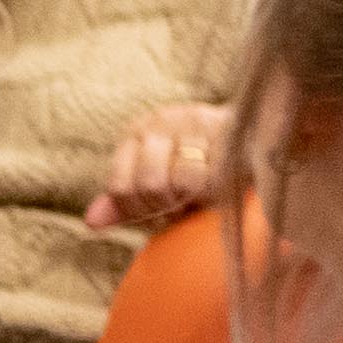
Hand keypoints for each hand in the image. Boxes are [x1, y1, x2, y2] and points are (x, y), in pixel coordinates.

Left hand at [84, 101, 231, 232]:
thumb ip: (125, 204)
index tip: (160, 210)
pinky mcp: (225, 127)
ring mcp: (192, 120)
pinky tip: (223, 180)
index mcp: (135, 133)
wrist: (251, 139)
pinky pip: (215, 175)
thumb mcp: (155, 187)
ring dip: (196, 197)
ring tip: (204, 190)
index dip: (140, 211)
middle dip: (170, 205)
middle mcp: (159, 121)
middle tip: (186, 201)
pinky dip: (218, 188)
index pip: (120, 188)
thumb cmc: (197, 168)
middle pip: (150, 185)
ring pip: (183, 180)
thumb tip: (90, 222)